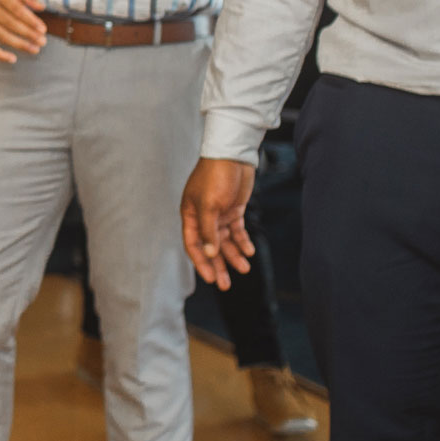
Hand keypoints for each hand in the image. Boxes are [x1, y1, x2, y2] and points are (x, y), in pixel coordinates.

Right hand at [0, 0, 47, 62]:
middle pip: (10, 24)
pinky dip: (0, 55)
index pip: (16, 9)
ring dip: (20, 44)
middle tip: (42, 41)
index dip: (30, 21)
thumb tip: (42, 7)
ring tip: (35, 49)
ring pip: (2, 36)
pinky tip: (13, 58)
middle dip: (28, 34)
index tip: (43, 29)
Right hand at [182, 158, 257, 288]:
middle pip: (209, 247)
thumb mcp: (210, 204)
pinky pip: (237, 231)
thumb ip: (209, 230)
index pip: (193, 245)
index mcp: (190, 215)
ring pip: (225, 242)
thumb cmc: (215, 176)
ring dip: (233, 255)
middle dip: (218, 265)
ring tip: (244, 269)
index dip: (202, 262)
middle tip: (225, 285)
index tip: (211, 279)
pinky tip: (249, 252)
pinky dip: (242, 242)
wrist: (233, 155)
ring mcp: (218, 214)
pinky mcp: (233, 210)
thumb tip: (210, 254)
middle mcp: (203, 217)